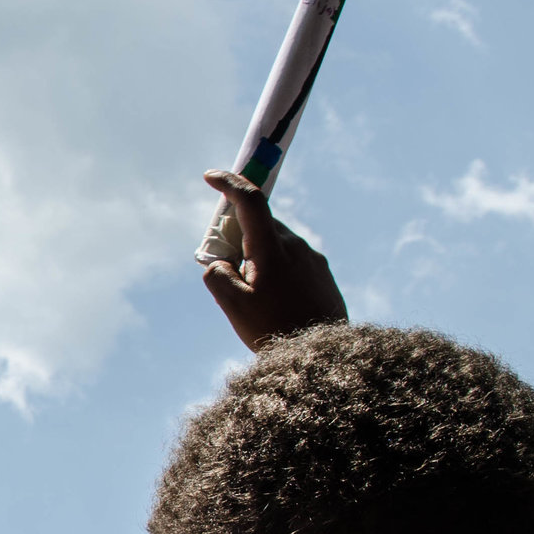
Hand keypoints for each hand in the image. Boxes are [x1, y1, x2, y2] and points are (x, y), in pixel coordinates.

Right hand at [199, 170, 347, 351]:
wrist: (321, 355)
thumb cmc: (274, 329)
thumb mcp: (232, 305)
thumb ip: (217, 274)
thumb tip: (222, 262)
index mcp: (273, 249)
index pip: (250, 201)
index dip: (229, 184)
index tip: (210, 178)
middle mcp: (297, 246)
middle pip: (261, 224)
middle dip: (238, 233)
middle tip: (225, 263)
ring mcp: (314, 260)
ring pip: (277, 243)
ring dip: (258, 254)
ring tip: (252, 293)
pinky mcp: (323, 275)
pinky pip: (293, 260)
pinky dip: (276, 267)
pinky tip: (273, 300)